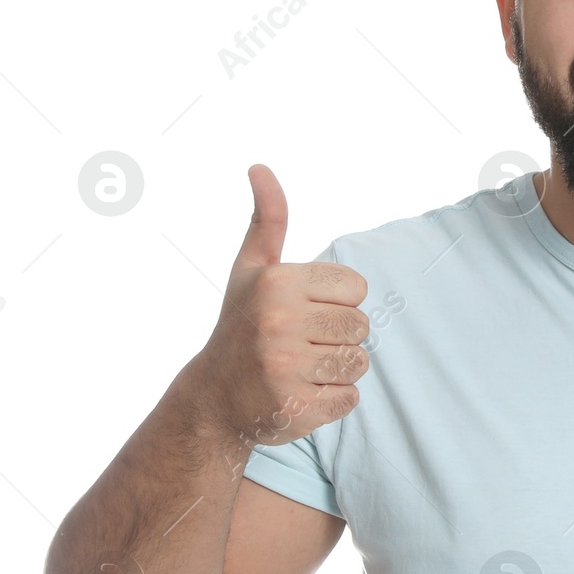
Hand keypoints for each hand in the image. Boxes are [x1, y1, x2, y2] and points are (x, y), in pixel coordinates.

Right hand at [191, 164, 368, 448]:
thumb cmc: (241, 325)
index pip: (357, 288)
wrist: (212, 398)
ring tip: (301, 368)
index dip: (338, 302)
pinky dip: (332, 399)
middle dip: (339, 337)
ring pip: (358, 362)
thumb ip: (268, 219)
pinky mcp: (295, 406)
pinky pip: (350, 398)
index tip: (305, 311)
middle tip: (302, 344)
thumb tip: (259, 167)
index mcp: (276, 282)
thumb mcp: (250, 269)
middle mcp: (278, 321)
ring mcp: (285, 366)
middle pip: (361, 326)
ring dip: (337, 369)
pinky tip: (300, 393)